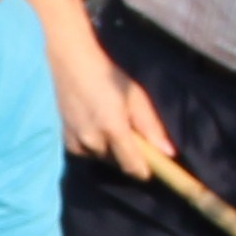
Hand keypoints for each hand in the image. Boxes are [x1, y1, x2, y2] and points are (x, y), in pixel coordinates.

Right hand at [53, 37, 173, 178]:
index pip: (133, 167)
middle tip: (129, 132)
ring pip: (102, 158)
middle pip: (118, 164)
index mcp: (113, 129)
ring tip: (109, 124)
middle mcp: (93, 141)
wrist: (72, 65)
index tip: (152, 166)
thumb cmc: (109, 78)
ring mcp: (77, 143)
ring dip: (110, 150)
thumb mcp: (136, 97)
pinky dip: (94, 146)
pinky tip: (93, 125)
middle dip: (127, 155)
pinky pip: (88, 153)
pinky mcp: (67, 142)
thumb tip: (168, 154)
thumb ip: (151, 127)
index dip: (145, 170)